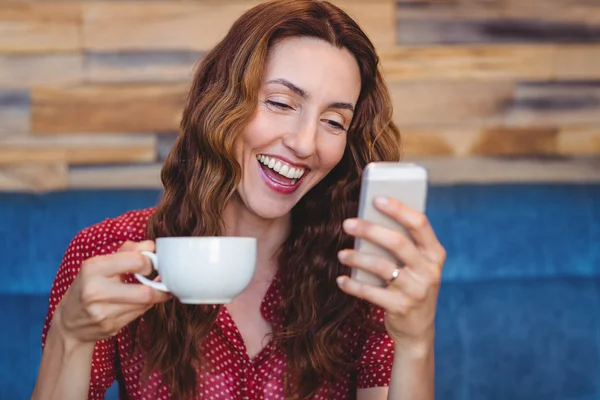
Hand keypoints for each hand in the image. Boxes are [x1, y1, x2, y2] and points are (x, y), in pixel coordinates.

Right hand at [53, 240, 171, 344]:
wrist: (69, 323)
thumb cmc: (88, 286)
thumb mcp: (99, 264)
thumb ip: (127, 251)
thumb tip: (151, 246)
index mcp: (93, 268)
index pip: (136, 261)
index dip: (150, 262)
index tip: (152, 262)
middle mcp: (96, 291)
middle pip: (145, 291)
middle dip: (159, 286)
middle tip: (161, 280)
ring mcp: (103, 312)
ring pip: (145, 304)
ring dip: (156, 296)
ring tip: (155, 289)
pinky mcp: (110, 327)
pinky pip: (140, 314)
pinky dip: (146, 306)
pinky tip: (141, 301)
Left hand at [336, 196, 445, 350]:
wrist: (417, 330)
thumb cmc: (411, 286)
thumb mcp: (416, 265)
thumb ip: (403, 245)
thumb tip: (369, 217)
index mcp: (435, 253)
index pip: (419, 223)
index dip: (398, 209)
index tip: (376, 198)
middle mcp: (429, 270)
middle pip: (397, 242)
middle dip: (369, 230)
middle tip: (347, 223)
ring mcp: (416, 290)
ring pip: (381, 266)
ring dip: (357, 257)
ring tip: (341, 254)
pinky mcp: (401, 307)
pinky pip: (371, 292)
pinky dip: (353, 285)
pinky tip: (341, 279)